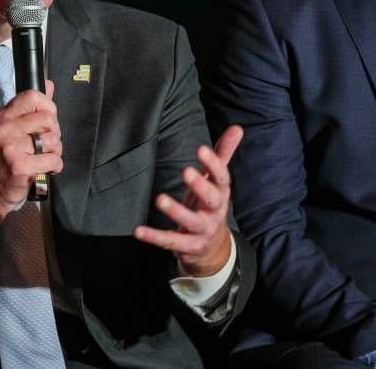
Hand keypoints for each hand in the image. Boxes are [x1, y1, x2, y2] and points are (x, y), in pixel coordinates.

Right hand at [0, 80, 62, 240]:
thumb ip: (31, 108)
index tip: (48, 120)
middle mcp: (5, 128)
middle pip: (48, 118)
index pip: (32, 96)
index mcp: (4, 116)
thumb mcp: (12, 129)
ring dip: (55, 151)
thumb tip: (49, 84)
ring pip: (53, 140)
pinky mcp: (20, 166)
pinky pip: (53, 160)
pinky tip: (45, 169)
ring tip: (44, 157)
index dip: (48, 106)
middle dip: (54, 133)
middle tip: (46, 144)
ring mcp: (12, 147)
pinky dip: (55, 166)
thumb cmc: (4, 158)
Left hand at [134, 125, 242, 276]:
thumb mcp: (216, 182)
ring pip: (191, 222)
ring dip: (176, 211)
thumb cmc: (210, 205)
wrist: (213, 248)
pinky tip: (138, 230)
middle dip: (200, 186)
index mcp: (221, 194)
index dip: (213, 164)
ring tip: (159, 199)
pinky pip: (170, 241)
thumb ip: (223, 154)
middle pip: (212, 200)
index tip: (201, 149)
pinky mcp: (187, 246)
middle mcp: (215, 212)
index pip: (222, 178)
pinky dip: (153, 237)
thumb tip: (237, 128)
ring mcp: (202, 231)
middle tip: (186, 171)